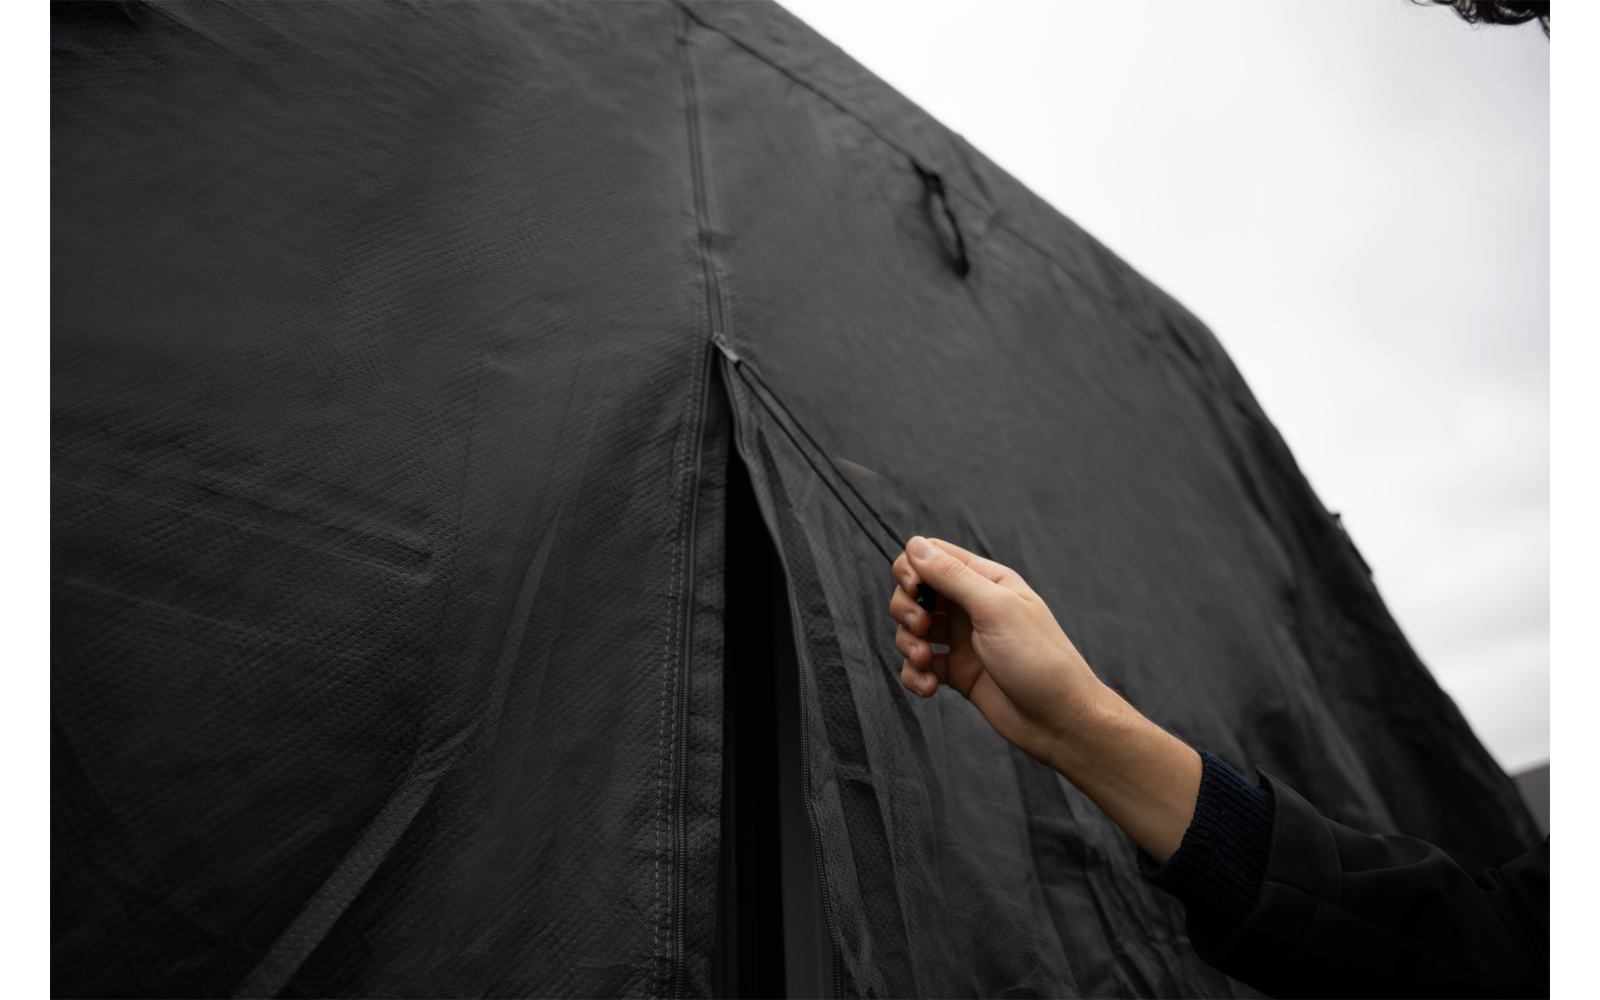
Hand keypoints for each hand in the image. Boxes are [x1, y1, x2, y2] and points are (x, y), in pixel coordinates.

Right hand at [890, 536, 1104, 767]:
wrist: (1059, 720)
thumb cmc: (1039, 660)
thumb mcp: (994, 609)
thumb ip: (952, 576)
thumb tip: (915, 545)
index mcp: (986, 582)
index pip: (933, 556)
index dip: (913, 568)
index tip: (913, 589)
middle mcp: (973, 607)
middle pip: (917, 592)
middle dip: (907, 609)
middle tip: (921, 627)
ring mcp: (964, 640)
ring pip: (914, 630)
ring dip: (908, 644)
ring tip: (925, 662)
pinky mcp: (958, 672)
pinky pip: (921, 665)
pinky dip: (916, 674)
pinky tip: (929, 686)